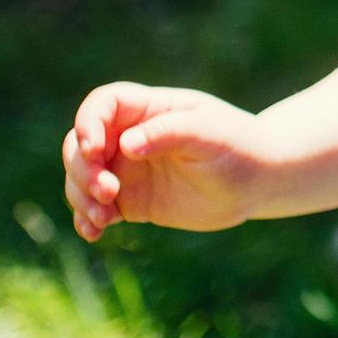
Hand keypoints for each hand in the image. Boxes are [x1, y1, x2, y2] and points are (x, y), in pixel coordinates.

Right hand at [62, 81, 270, 239]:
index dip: (88, 123)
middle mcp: (131, 136)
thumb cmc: (238, 146)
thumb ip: (168, 133)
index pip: (102, 104)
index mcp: (150, 109)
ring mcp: (128, 169)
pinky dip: (86, 219)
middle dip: (82, 168)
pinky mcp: (131, 201)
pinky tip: (95, 233)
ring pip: (82, 177)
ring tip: (104, 218)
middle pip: (81, 143)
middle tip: (108, 192)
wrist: (256, 181)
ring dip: (81, 196)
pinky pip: (95, 207)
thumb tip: (126, 145)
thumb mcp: (209, 133)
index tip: (94, 150)